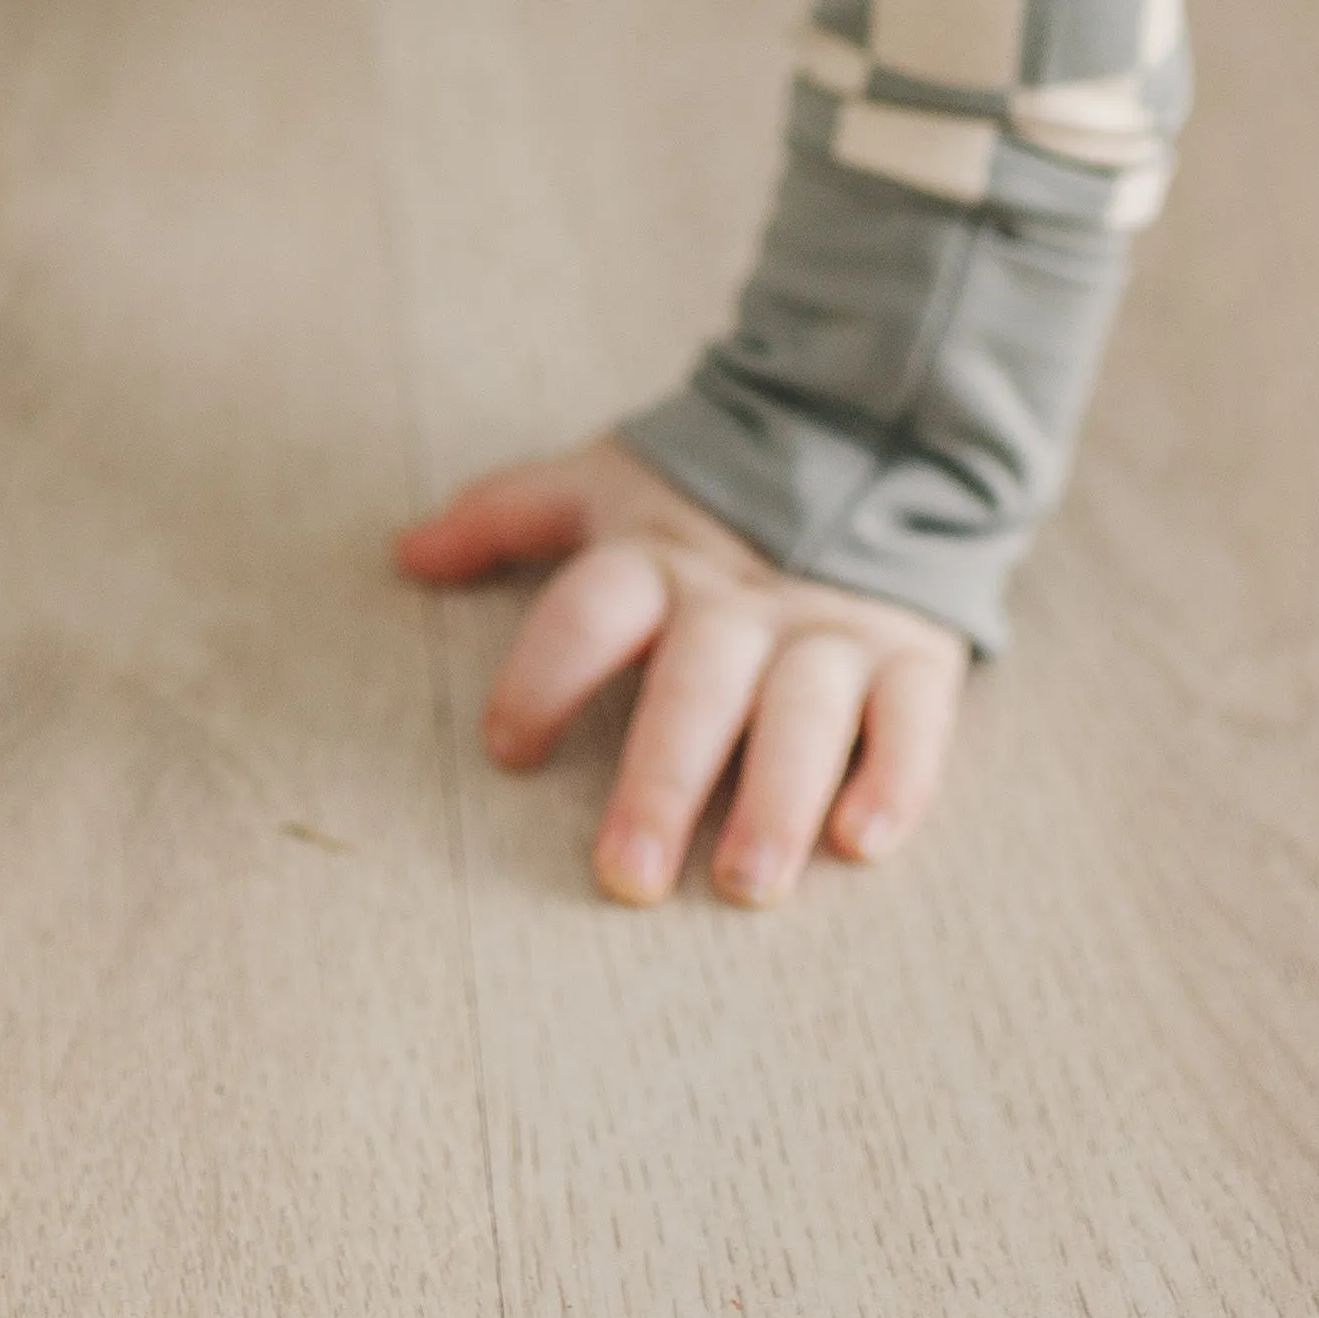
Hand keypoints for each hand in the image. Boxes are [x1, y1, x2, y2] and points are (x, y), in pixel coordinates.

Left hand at [396, 439, 965, 903]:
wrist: (866, 436)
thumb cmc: (707, 501)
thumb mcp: (604, 487)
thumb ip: (506, 517)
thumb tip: (404, 554)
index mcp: (658, 555)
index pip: (592, 608)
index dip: (546, 671)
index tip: (508, 749)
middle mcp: (742, 596)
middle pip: (697, 683)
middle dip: (662, 778)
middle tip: (627, 875)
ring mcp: (832, 625)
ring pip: (805, 709)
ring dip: (777, 796)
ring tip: (746, 881)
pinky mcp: (913, 653)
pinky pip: (914, 718)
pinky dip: (896, 778)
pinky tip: (864, 840)